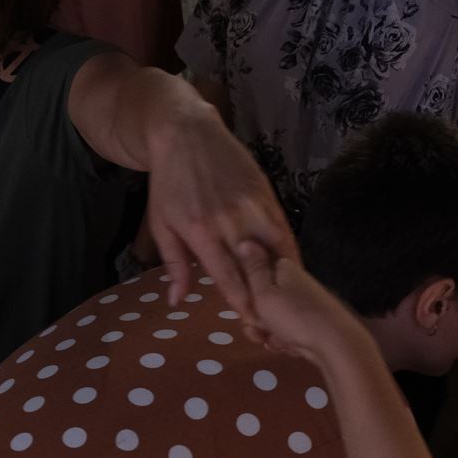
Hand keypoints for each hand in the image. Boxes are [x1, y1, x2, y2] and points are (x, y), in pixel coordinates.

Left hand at [143, 104, 299, 316]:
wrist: (186, 133)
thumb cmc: (169, 182)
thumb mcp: (162, 224)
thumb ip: (174, 264)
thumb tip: (177, 303)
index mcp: (200, 231)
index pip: (228, 276)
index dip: (243, 303)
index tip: (254, 324)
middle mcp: (229, 220)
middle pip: (256, 267)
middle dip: (268, 296)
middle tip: (278, 321)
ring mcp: (251, 204)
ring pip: (277, 247)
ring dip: (286, 274)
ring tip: (296, 297)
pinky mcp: (265, 191)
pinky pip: (282, 226)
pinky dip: (290, 247)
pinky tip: (295, 264)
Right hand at [235, 240, 370, 366]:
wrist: (336, 343)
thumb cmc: (295, 316)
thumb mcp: (264, 293)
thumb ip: (252, 269)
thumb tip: (243, 241)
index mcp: (284, 268)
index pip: (255, 274)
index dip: (246, 294)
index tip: (245, 310)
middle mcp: (296, 281)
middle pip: (264, 299)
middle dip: (257, 319)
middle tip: (259, 331)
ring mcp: (305, 301)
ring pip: (275, 317)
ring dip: (270, 332)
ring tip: (276, 341)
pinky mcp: (312, 320)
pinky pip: (290, 329)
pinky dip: (286, 339)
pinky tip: (289, 347)